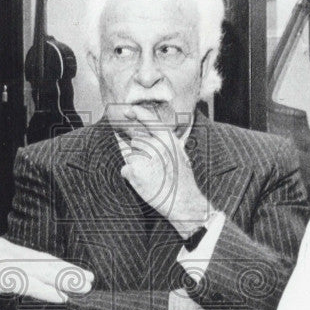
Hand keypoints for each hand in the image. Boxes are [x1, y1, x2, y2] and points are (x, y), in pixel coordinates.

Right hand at [0, 229, 92, 302]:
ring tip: (84, 285)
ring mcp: (4, 262)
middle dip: (68, 271)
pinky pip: (28, 284)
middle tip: (89, 278)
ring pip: (43, 271)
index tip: (70, 271)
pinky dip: (47, 291)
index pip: (33, 257)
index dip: (54, 264)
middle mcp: (6, 251)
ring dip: (66, 279)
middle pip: (45, 262)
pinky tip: (61, 298)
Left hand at [118, 106, 208, 237]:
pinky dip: (131, 177)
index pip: (150, 120)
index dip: (138, 113)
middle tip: (154, 167)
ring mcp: (143, 156)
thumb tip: (141, 136)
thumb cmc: (181, 179)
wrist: (183, 200)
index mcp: (168, 138)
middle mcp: (155, 143)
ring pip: (130, 155)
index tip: (128, 109)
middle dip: (139, 151)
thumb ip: (162, 143)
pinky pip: (125, 169)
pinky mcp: (134, 169)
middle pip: (136, 140)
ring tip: (152, 176)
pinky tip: (145, 183)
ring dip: (136, 165)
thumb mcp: (178, 154)